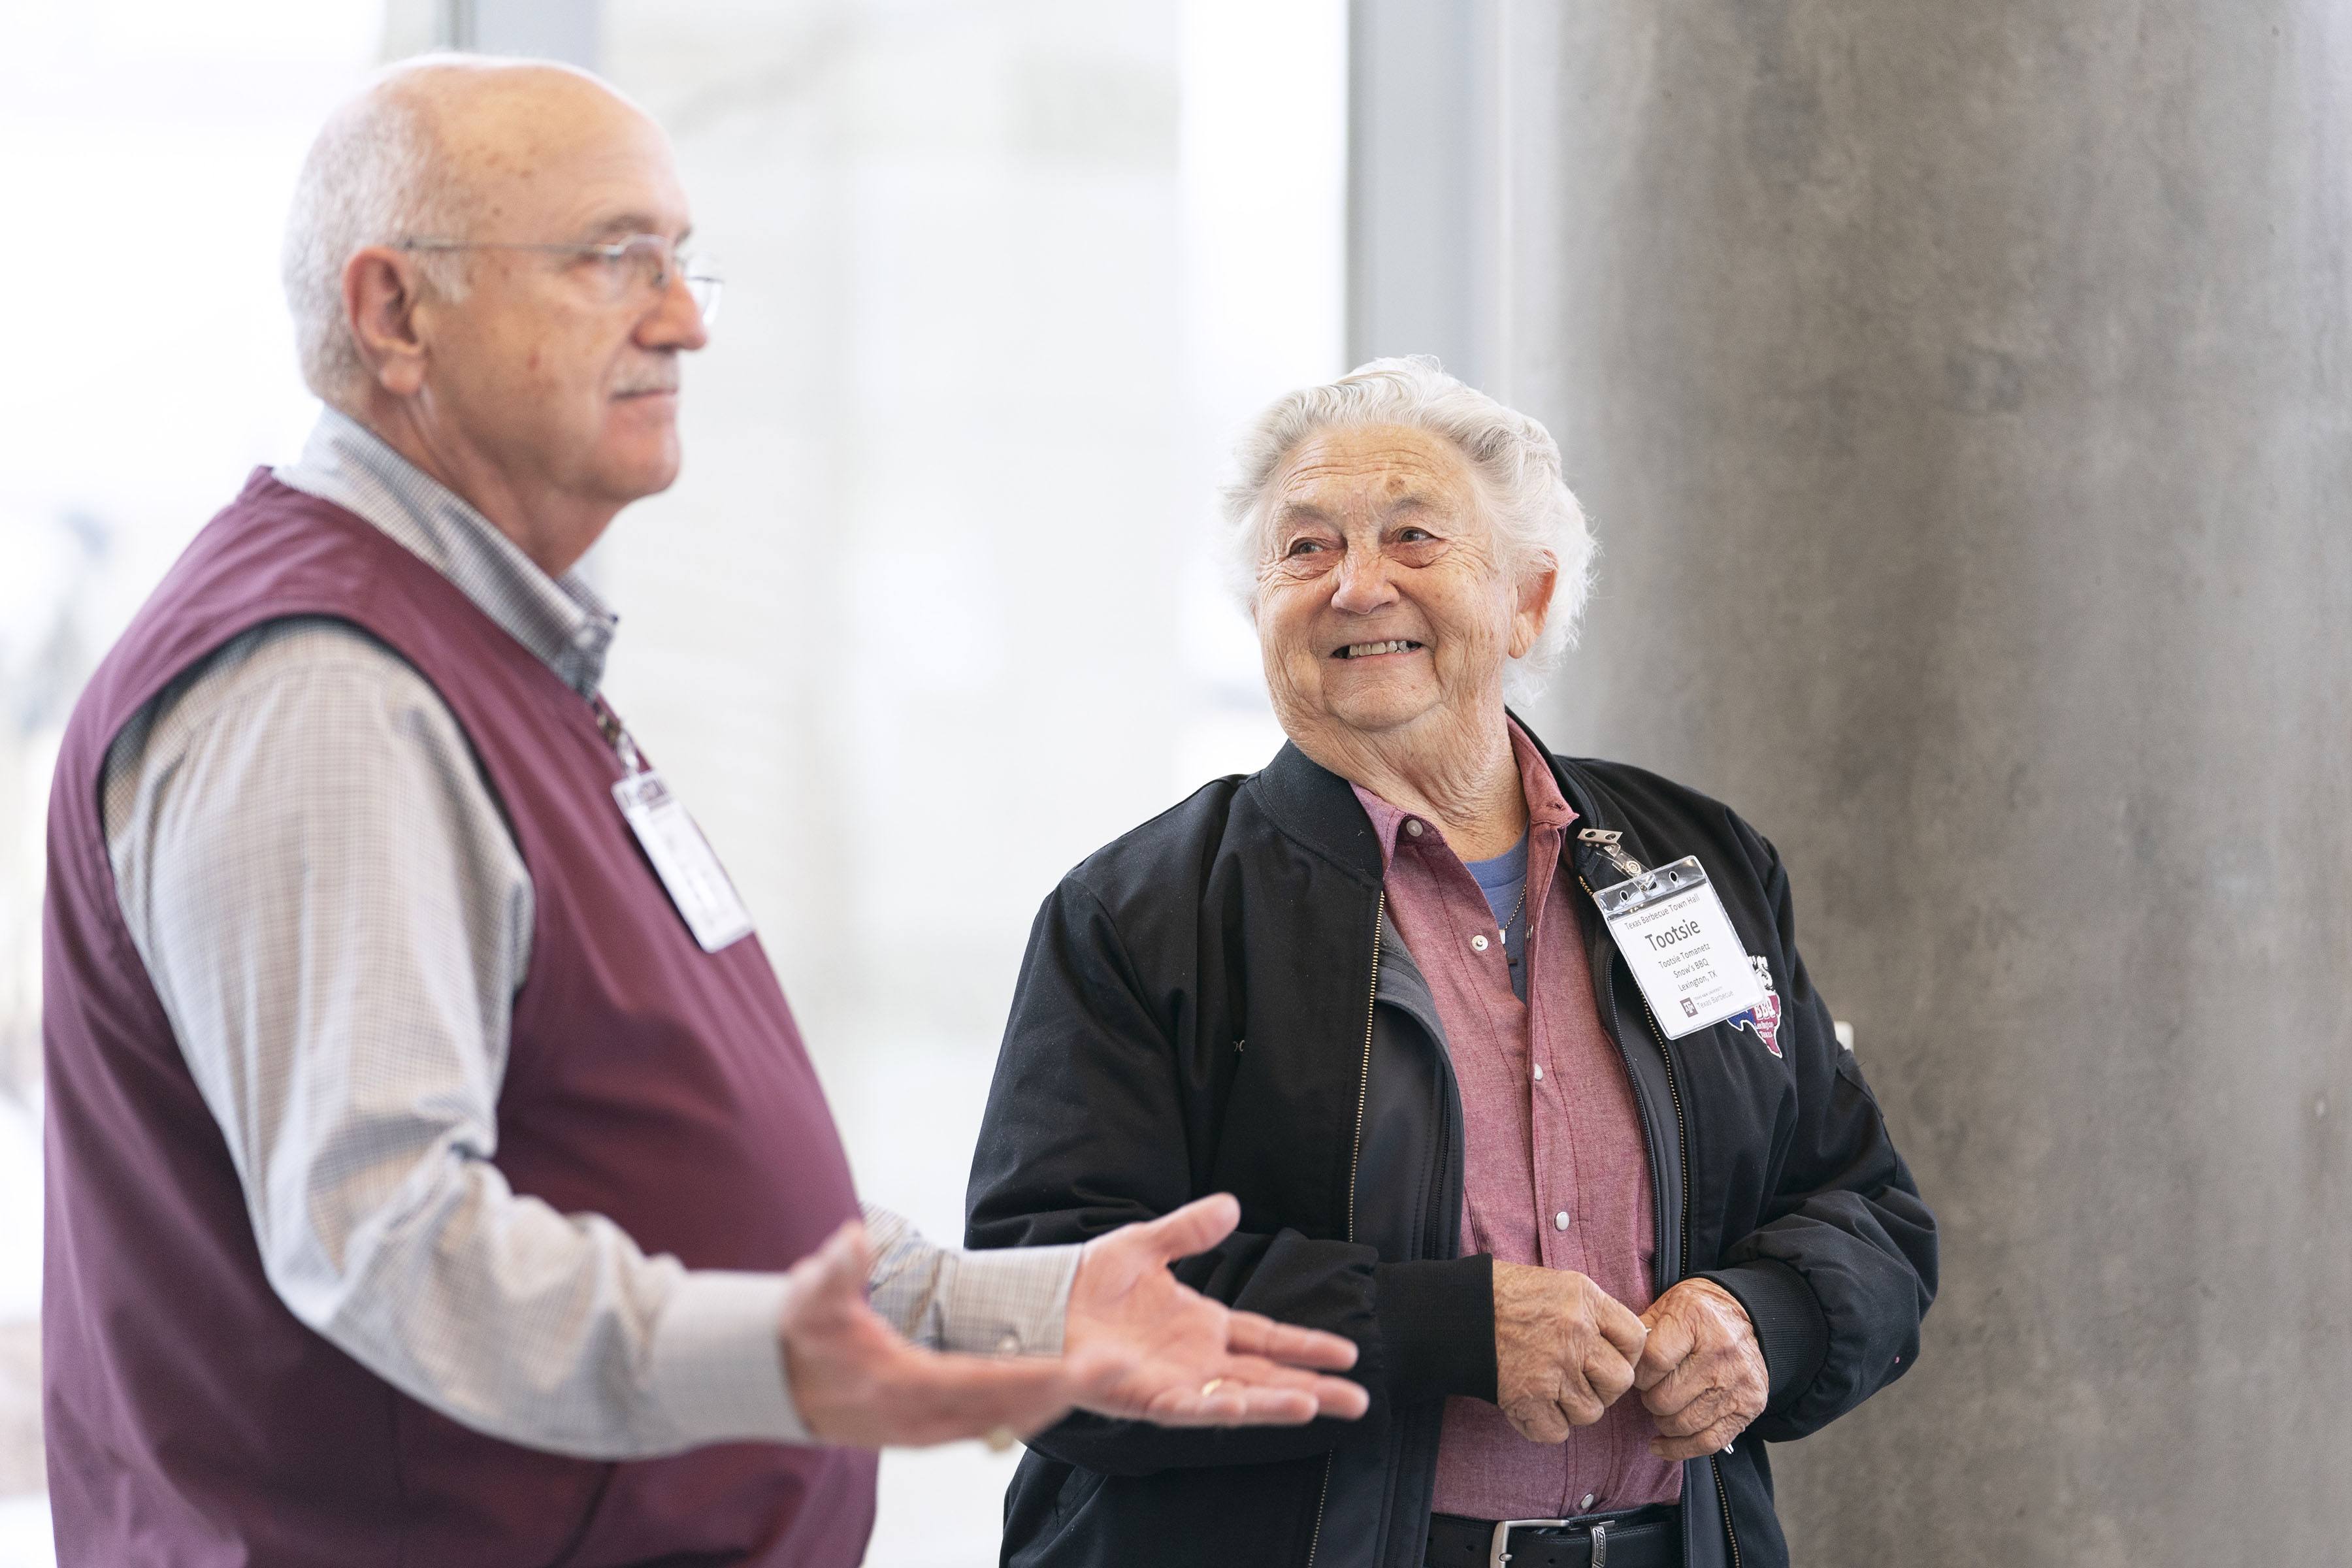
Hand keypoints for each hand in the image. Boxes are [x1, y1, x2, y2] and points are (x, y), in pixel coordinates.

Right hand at [781, 1220, 1111, 1448]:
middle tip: (1120, 1370)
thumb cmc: (799, 1335)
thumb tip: (853, 1238)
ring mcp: (924, 1432)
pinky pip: (990, 1424)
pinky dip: (1027, 1409)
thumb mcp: (809, 1295)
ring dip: (1053, 1401)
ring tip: (1104, 1378)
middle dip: (1066, 1391)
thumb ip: (835, 1269)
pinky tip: (1057, 1390)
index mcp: (900, 1384)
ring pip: (1004, 1422)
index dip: (1037, 1377)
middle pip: (1008, 1410)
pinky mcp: (926, 1433)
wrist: (773, 1383)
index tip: (1083, 1367)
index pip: (983, 1384)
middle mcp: (919, 1418)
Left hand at [1062, 1194, 1371, 1425]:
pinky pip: (1188, 1407)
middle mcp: (1196, 1360)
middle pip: (1266, 1377)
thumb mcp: (1144, 1245)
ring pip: (1236, 1398)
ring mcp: (1174, 1382)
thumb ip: (1188, 1230)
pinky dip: (1217, 1409)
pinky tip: (1245, 1409)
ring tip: (1317, 1405)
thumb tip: (1231, 1203)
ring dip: (1275, 1403)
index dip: (1306, 1346)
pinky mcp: (1144, 1397)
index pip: (1266, 1339)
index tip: (1348, 1354)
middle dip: (1313, 1389)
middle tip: (1360, 1403)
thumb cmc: (1087, 1281)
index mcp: (1202, 1326)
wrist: (1037, 1305)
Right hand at [1492, 1261, 1648, 1441]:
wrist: (1454, 1311)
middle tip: (1581, 1380)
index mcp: (1584, 1300)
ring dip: (1574, 1408)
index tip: (1609, 1358)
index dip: (1627, 1354)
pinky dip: (1546, 1426)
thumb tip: (1622, 1344)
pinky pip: (1557, 1432)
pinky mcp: (1527, 1398)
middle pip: (1620, 1381)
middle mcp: (1574, 1334)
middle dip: (1604, 1387)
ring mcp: (1552, 1369)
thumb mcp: (1558, 1285)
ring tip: (1551, 1390)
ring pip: (1590, 1411)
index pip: (1635, 1339)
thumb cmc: (1503, 1295)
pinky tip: (1533, 1406)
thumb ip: (1592, 1312)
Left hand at [1633, 1278, 1767, 1459]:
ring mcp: (1737, 1384)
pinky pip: (1708, 1442)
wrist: (1747, 1318)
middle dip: (1648, 1399)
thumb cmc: (1696, 1315)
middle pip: (1665, 1398)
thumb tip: (1618, 1361)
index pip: (1653, 1361)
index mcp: (1696, 1320)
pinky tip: (1661, 1443)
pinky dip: (1680, 1449)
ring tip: (1661, 1408)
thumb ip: (1640, 1332)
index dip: (1637, 1374)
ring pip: (1683, 1423)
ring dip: (1663, 1421)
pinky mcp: (1748, 1408)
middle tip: (1650, 1390)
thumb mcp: (1666, 1306)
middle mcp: (1721, 1353)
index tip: (1636, 1374)